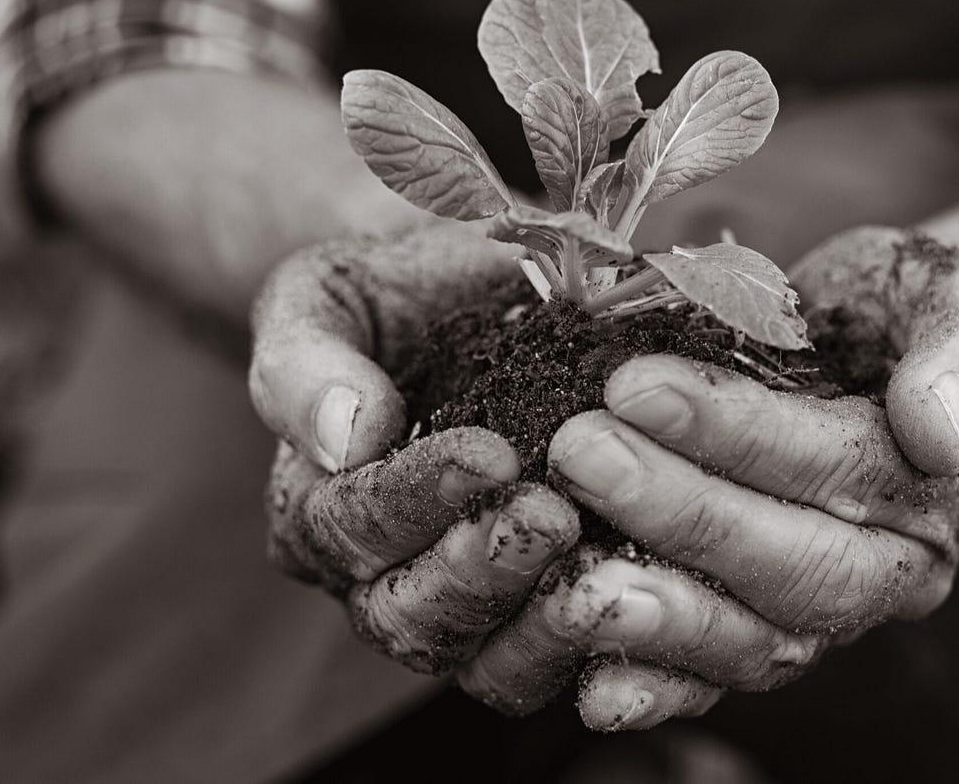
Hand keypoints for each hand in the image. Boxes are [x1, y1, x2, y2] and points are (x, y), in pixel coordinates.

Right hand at [249, 227, 581, 674]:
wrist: (477, 295)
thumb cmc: (393, 293)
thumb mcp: (327, 296)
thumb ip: (308, 360)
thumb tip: (347, 435)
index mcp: (318, 508)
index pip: (351, 526)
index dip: (416, 498)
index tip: (489, 453)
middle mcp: (381, 578)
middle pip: (411, 615)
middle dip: (481, 570)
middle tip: (551, 517)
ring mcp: (466, 609)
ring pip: (487, 662)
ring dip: (543, 626)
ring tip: (601, 572)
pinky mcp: (544, 617)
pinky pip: (565, 665)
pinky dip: (606, 649)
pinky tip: (650, 604)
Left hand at [458, 228, 958, 727]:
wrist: (887, 347)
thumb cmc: (908, 306)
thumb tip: (942, 434)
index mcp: (950, 485)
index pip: (839, 467)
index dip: (736, 432)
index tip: (636, 384)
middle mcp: (901, 567)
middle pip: (795, 565)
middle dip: (680, 514)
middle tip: (580, 452)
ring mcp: (837, 609)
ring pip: (759, 637)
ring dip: (664, 616)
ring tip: (573, 579)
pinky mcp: (778, 627)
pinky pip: (725, 674)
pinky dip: (663, 687)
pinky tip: (594, 687)